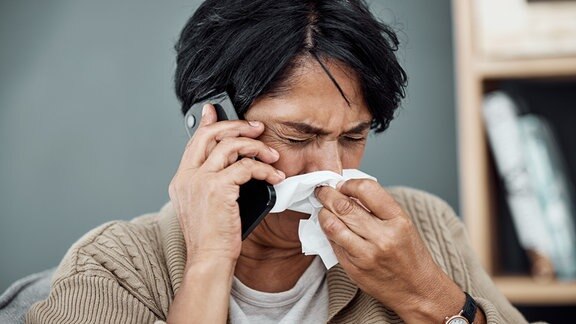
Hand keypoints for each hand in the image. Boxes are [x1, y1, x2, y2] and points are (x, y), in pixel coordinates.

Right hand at [168, 104, 284, 264]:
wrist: (209, 259)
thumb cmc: (211, 237)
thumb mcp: (205, 205)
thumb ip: (212, 181)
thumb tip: (234, 165)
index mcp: (182, 179)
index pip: (194, 141)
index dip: (207, 123)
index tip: (215, 109)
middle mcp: (187, 177)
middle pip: (211, 135)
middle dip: (237, 126)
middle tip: (257, 128)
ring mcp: (200, 181)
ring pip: (231, 146)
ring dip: (257, 147)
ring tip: (272, 156)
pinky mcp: (217, 189)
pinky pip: (246, 167)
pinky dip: (265, 170)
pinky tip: (274, 177)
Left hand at [315, 180, 464, 321]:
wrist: (417, 290)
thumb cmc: (409, 254)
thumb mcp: (402, 224)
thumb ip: (377, 207)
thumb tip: (347, 191)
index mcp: (398, 220)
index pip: (367, 190)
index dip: (348, 184)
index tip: (342, 184)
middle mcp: (382, 237)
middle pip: (344, 206)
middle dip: (327, 194)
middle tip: (322, 190)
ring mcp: (366, 254)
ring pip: (332, 225)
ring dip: (323, 213)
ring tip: (322, 208)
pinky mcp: (353, 268)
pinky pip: (332, 244)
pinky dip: (327, 232)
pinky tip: (329, 227)